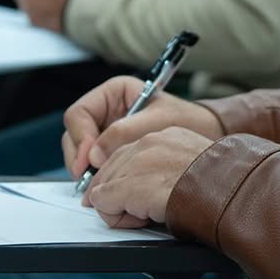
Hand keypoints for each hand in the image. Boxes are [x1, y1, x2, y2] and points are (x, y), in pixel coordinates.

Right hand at [60, 75, 222, 179]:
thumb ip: (125, 133)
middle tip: (87, 179)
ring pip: (81, 152)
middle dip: (79, 157)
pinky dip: (97, 175)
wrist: (205, 133)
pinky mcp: (111, 151)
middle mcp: (106, 111)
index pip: (79, 113)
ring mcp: (106, 131)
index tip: (88, 159)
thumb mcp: (157, 121)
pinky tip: (108, 185)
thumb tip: (94, 154)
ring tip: (100, 185)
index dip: (79, 137)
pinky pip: (94, 163)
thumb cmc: (186, 120)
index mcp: (114, 92)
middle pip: (74, 135)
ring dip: (86, 169)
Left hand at [83, 127, 215, 227]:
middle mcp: (148, 143)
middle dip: (118, 193)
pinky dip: (118, 218)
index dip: (125, 179)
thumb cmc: (222, 185)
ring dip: (120, 206)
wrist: (230, 191)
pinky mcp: (129, 185)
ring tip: (148, 213)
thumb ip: (169, 165)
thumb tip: (154, 185)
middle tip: (142, 209)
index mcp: (165, 136)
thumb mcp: (195, 164)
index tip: (134, 195)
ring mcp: (137, 162)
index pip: (125, 154)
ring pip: (103, 188)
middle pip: (109, 169)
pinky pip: (103, 204)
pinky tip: (142, 218)